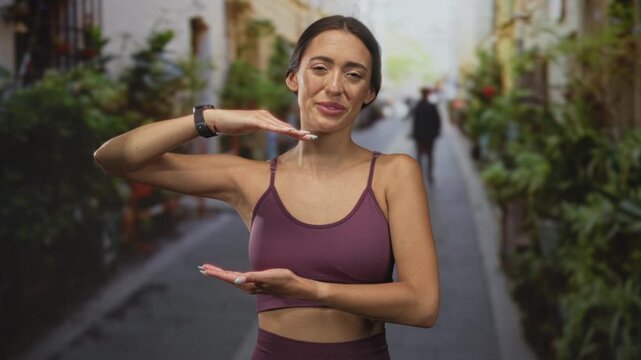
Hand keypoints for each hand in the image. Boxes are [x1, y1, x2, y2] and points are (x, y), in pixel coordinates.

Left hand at [198, 264, 316, 299]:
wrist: (296, 287)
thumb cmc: (284, 280)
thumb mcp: (269, 276)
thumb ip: (252, 277)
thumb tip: (236, 280)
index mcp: (249, 284)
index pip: (229, 277)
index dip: (216, 273)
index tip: (205, 269)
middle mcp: (249, 286)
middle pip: (228, 279)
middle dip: (215, 273)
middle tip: (202, 268)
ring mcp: (253, 286)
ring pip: (233, 280)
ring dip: (222, 275)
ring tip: (211, 271)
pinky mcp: (257, 284)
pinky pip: (240, 280)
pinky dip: (232, 276)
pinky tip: (231, 276)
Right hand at [206, 109, 315, 140]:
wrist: (218, 120)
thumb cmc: (233, 124)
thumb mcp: (250, 128)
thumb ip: (260, 128)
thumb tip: (269, 131)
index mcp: (265, 118)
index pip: (283, 127)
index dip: (295, 133)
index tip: (306, 138)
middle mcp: (264, 115)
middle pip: (284, 126)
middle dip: (298, 132)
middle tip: (311, 137)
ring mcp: (259, 116)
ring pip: (279, 125)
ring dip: (292, 131)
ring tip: (303, 136)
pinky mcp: (253, 119)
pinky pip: (268, 126)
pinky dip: (278, 129)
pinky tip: (287, 132)